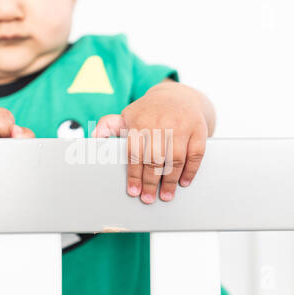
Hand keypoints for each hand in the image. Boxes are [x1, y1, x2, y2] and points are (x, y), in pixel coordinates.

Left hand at [93, 82, 213, 203]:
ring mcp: (181, 125)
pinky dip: (190, 171)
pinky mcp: (198, 129)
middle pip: (155, 159)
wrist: (178, 96)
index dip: (134, 175)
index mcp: (140, 122)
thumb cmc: (149, 112)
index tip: (133, 192)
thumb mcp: (127, 115)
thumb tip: (94, 137)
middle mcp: (160, 123)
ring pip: (175, 159)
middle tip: (148, 199)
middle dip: (151, 182)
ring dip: (170, 181)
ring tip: (166, 196)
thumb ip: (108, 126)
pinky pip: (196, 154)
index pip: (135, 153)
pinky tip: (183, 183)